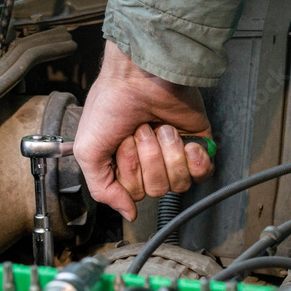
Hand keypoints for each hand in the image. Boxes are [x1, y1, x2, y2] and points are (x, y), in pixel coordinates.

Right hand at [74, 41, 214, 221]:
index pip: (133, 193)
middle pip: (156, 189)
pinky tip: (185, 141)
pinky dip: (194, 159)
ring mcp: (174, 153)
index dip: (129, 172)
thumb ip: (102, 189)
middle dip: (148, 159)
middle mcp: (150, 162)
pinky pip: (202, 173)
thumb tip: (128, 214)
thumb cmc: (110, 105)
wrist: (140, 76)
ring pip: (178, 183)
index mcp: (124, 166)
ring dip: (167, 153)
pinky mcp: (197, 143)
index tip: (122, 143)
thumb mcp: (87, 151)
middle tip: (141, 131)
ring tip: (159, 127)